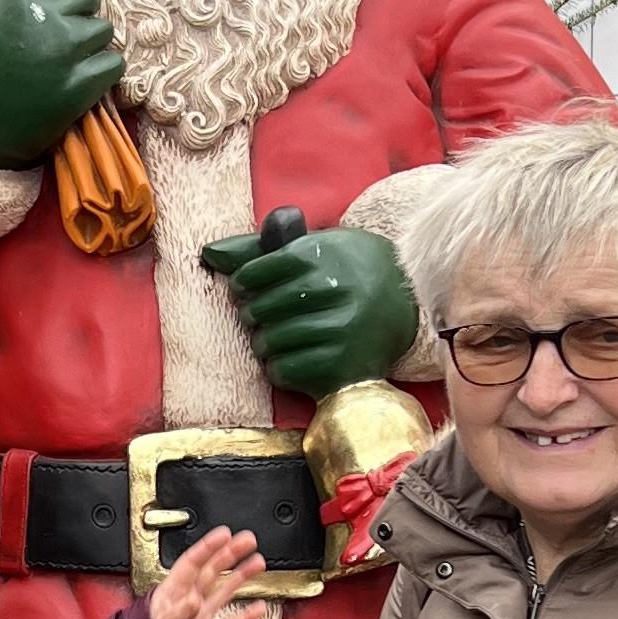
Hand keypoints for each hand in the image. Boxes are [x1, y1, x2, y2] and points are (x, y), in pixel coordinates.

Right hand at [0, 0, 124, 168]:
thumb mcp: (2, 10)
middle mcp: (46, 14)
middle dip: (80, 16)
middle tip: (56, 39)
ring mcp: (64, 50)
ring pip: (105, 31)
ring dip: (91, 46)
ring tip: (62, 62)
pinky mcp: (79, 85)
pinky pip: (114, 64)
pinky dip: (102, 73)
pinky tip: (78, 80)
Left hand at [144, 526, 271, 618]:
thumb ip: (176, 613)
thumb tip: (192, 600)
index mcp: (173, 591)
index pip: (192, 562)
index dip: (208, 546)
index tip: (224, 534)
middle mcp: (190, 599)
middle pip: (212, 570)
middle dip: (231, 553)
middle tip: (248, 539)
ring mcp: (200, 616)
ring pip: (224, 590)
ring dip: (241, 575)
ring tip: (258, 562)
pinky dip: (245, 616)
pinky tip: (258, 608)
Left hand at [198, 225, 419, 398]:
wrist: (409, 297)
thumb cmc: (346, 269)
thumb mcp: (312, 247)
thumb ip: (259, 250)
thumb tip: (208, 253)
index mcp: (322, 255)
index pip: (256, 271)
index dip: (244, 281)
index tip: (246, 287)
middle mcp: (334, 290)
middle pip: (260, 307)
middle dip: (252, 312)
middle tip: (262, 314)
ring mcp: (341, 330)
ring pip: (269, 341)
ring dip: (263, 341)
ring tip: (276, 335)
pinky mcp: (343, 366)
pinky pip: (284, 371)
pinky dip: (278, 367)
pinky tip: (292, 356)